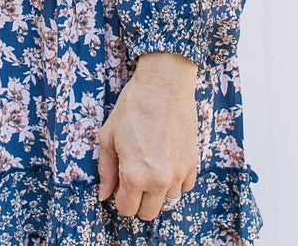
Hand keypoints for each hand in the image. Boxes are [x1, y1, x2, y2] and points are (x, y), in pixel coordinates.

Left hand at [96, 51, 199, 220]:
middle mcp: (158, 180)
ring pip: (168, 201)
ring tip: (152, 166)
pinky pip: (186, 187)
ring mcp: (178, 172)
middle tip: (135, 179)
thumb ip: (106, 169)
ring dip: (158, 191)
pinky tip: (167, 162)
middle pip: (148, 213)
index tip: (121, 184)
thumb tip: (104, 195)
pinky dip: (176, 181)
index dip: (121, 198)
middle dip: (139, 200)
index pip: (126, 209)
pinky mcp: (193, 162)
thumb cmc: (133, 105)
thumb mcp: (109, 135)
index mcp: (133, 175)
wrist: (164, 84)